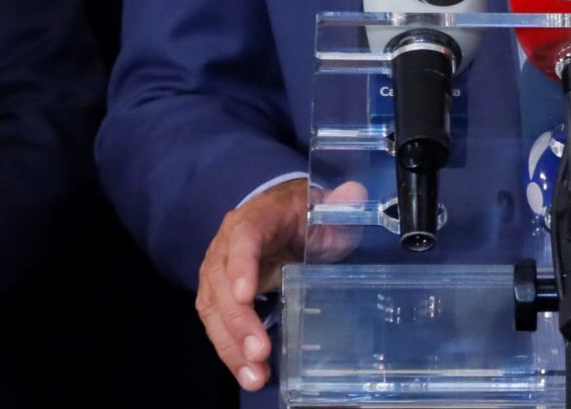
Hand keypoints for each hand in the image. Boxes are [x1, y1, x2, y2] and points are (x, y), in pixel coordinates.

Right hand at [196, 180, 369, 392]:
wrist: (281, 215)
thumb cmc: (303, 214)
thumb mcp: (326, 207)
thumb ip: (341, 204)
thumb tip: (355, 195)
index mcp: (255, 219)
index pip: (243, 239)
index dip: (241, 266)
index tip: (247, 295)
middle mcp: (226, 246)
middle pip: (221, 284)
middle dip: (238, 322)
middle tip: (259, 353)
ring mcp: (219, 273)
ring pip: (214, 310)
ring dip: (231, 345)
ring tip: (253, 376)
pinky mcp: (220, 297)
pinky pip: (218, 325)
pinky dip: (231, 351)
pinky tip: (248, 373)